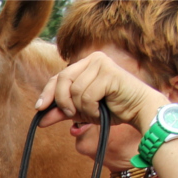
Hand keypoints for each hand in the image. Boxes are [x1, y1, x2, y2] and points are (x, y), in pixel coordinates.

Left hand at [35, 51, 164, 132]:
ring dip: (82, 109)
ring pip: (75, 91)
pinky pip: (87, 96)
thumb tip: (39, 119)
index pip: (58, 77)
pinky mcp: (109, 72)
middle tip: (72, 114)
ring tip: (95, 112)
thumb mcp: (81, 110)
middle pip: (62, 80)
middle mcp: (93, 59)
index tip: (39, 108)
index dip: (47, 93)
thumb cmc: (112, 109)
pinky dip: (91, 109)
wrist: (138, 110)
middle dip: (63, 102)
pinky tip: (102, 111)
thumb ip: (61, 112)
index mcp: (85, 64)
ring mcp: (102, 64)